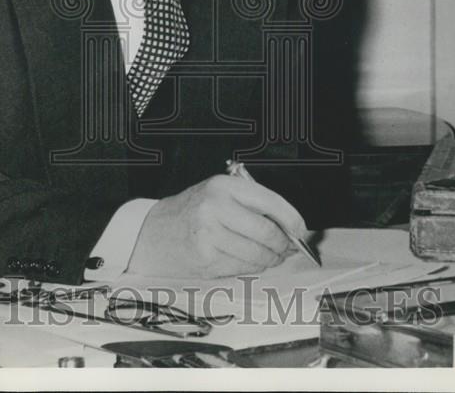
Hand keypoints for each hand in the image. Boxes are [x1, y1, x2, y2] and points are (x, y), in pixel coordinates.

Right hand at [125, 175, 308, 278]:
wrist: (153, 232)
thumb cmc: (192, 212)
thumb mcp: (220, 195)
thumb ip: (254, 206)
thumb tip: (291, 228)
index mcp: (223, 186)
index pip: (271, 203)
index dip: (293, 220)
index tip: (301, 231)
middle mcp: (215, 207)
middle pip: (267, 233)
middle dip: (283, 245)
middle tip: (287, 248)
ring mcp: (209, 234)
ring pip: (258, 254)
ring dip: (270, 260)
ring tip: (269, 256)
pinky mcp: (206, 258)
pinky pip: (243, 268)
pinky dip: (253, 268)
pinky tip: (249, 261)